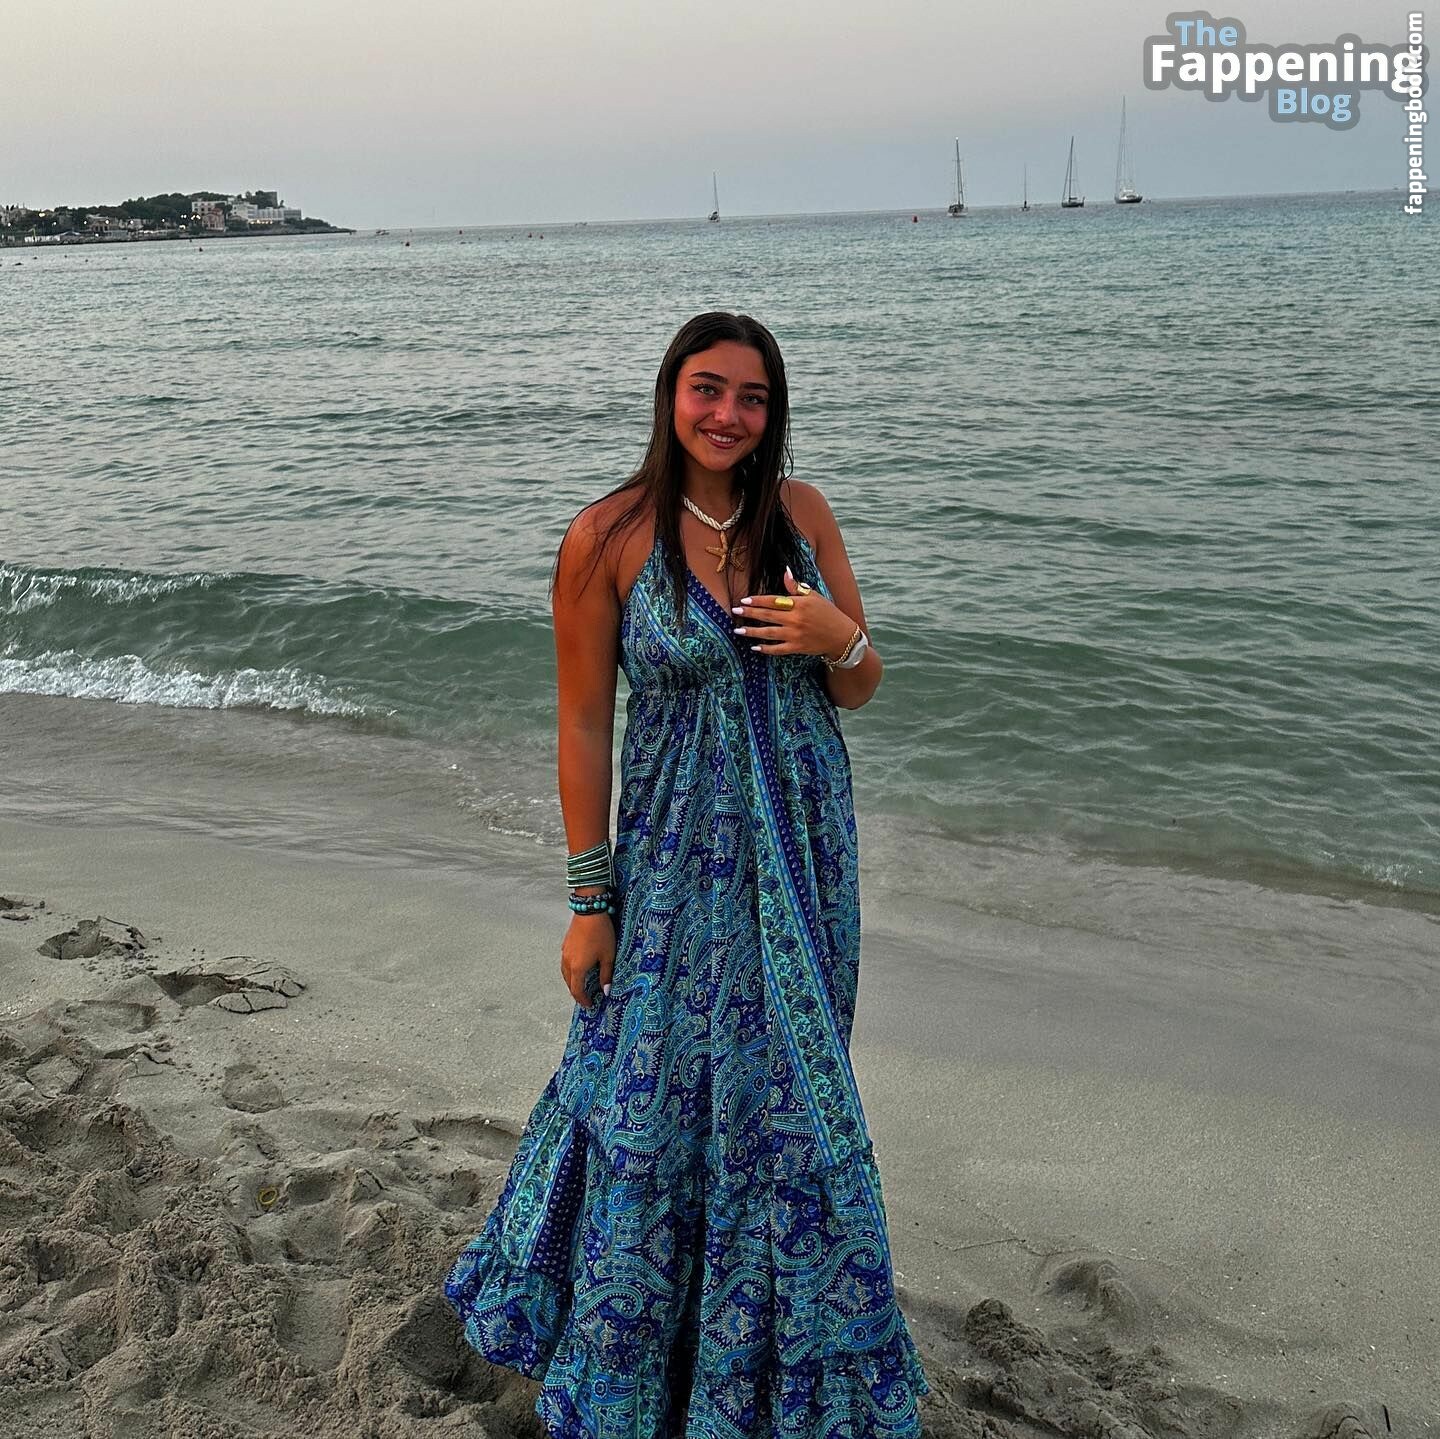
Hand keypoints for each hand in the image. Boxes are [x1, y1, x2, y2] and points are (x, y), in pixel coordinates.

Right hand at [561, 911, 613, 1009]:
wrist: (589, 911)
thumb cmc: (601, 933)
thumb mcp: (608, 956)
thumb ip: (606, 975)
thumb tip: (606, 991)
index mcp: (577, 968)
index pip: (577, 991)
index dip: (583, 1000)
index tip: (590, 1005)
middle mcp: (567, 962)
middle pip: (569, 984)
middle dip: (577, 992)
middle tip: (586, 997)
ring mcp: (564, 953)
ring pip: (565, 973)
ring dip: (572, 981)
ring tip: (582, 984)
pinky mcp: (565, 944)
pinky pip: (565, 963)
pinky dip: (570, 970)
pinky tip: (579, 967)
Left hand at [731, 567, 856, 659]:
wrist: (842, 636)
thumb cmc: (828, 613)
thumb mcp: (814, 596)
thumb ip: (796, 587)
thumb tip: (785, 571)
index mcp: (799, 604)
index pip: (773, 600)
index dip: (758, 600)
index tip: (744, 600)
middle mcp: (796, 619)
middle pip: (768, 616)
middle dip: (750, 614)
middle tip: (735, 612)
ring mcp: (796, 635)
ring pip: (769, 633)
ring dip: (752, 632)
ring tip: (738, 631)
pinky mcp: (797, 648)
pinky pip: (778, 649)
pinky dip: (765, 649)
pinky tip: (754, 647)